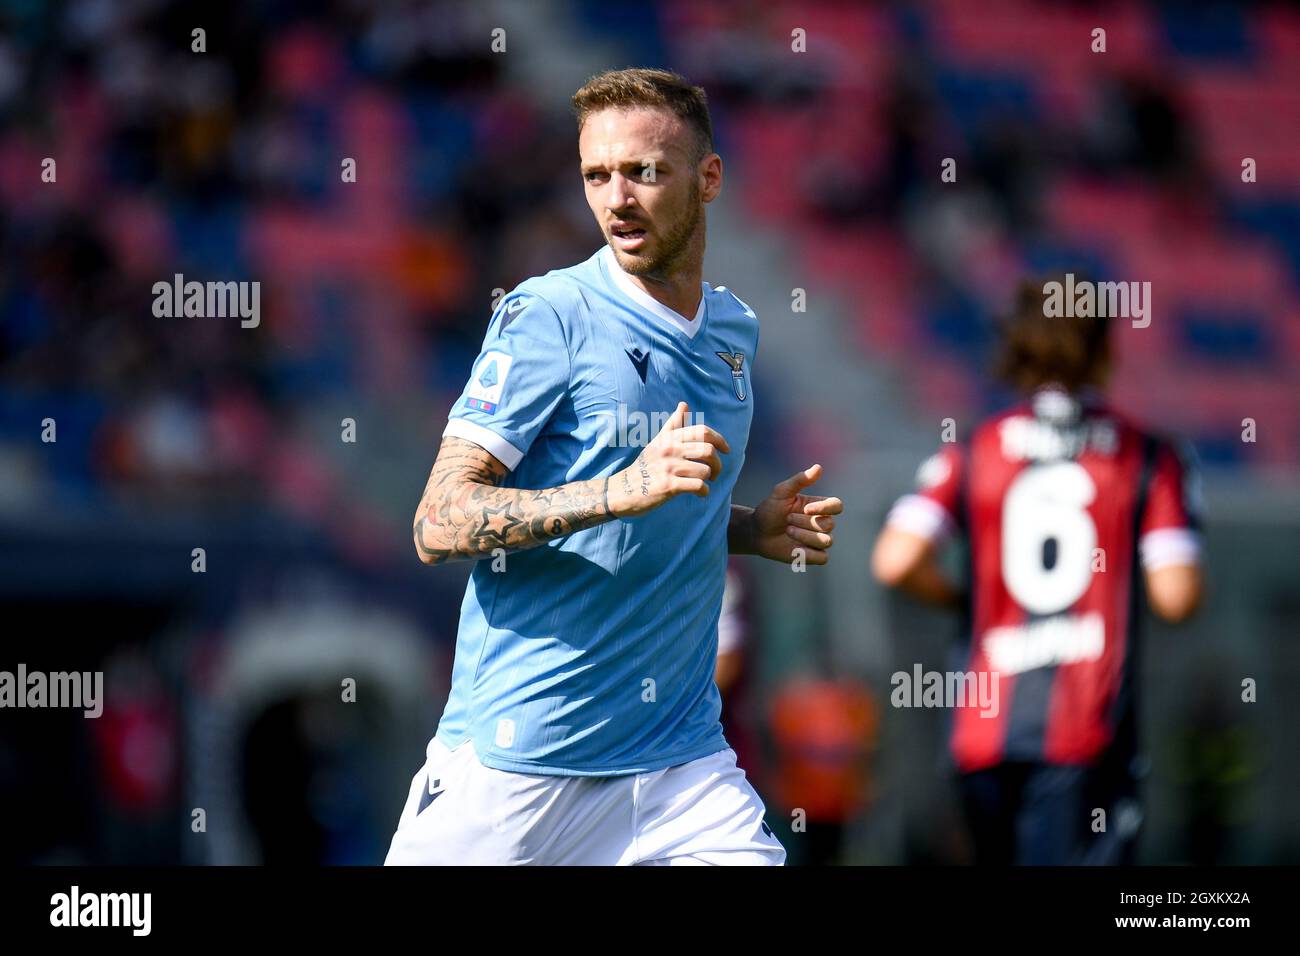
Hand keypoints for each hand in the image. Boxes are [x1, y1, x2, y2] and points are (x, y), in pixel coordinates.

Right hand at [608, 401, 730, 517]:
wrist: (623, 490)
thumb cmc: (645, 466)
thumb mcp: (657, 442)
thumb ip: (673, 424)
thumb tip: (684, 404)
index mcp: (669, 438)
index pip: (702, 431)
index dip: (719, 440)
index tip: (726, 450)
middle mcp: (669, 449)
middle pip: (708, 450)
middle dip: (718, 464)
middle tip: (714, 472)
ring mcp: (669, 467)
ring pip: (705, 470)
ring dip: (709, 479)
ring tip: (704, 483)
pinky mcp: (669, 486)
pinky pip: (698, 486)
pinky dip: (704, 492)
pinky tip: (699, 493)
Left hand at [751, 464, 841, 564]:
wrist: (756, 532)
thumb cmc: (769, 510)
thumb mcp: (781, 492)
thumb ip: (799, 480)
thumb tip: (818, 467)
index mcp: (817, 507)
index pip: (836, 506)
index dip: (825, 508)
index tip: (807, 508)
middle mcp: (820, 523)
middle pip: (829, 524)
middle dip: (806, 522)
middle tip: (788, 519)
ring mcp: (817, 540)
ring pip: (827, 541)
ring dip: (805, 536)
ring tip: (788, 531)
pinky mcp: (812, 556)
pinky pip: (823, 558)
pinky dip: (810, 553)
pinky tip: (795, 548)